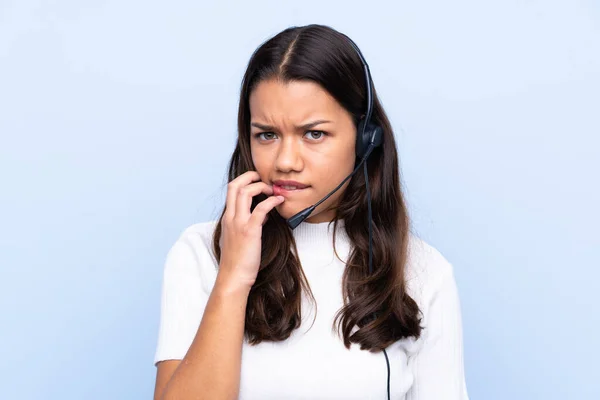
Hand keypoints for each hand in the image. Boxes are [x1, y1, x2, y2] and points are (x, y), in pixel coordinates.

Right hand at [217, 171, 284, 289]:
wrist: (234, 277)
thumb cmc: (238, 261)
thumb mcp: (239, 238)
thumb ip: (248, 224)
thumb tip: (263, 215)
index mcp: (227, 218)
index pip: (231, 191)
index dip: (244, 181)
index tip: (257, 182)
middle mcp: (230, 218)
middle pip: (235, 186)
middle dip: (249, 176)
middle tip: (262, 177)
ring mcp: (238, 223)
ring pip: (244, 192)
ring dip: (260, 186)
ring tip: (272, 189)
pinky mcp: (249, 231)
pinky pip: (261, 209)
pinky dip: (271, 201)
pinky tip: (280, 201)